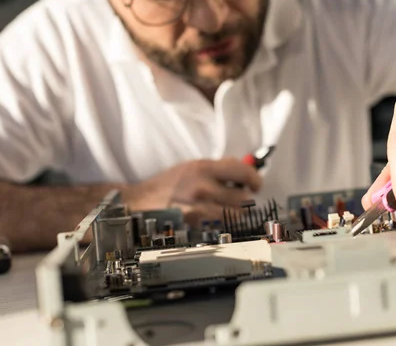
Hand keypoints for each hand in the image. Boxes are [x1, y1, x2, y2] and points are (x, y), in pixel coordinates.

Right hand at [125, 158, 261, 226]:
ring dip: (236, 215)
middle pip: (243, 198)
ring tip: (227, 211)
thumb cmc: (167, 185)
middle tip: (240, 201)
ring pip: (235, 216)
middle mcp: (203, 187)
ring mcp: (199, 209)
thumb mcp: (191, 167)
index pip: (242, 171)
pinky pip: (221, 228)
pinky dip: (223, 226)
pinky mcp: (194, 227)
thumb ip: (217, 169)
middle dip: (244, 200)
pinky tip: (214, 221)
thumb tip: (244, 173)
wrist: (139, 203)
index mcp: (203, 168)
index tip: (256, 185)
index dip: (255, 179)